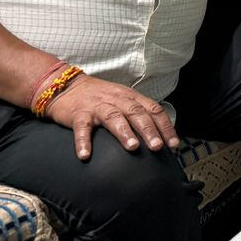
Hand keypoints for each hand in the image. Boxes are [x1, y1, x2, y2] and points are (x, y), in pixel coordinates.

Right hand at [43, 74, 179, 161]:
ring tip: (133, 147)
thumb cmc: (99, 97)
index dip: (165, 126)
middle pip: (136, 113)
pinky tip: (85, 155)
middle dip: (149, 130)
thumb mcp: (122, 100)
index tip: (173, 143)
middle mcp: (117, 100)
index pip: (153, 109)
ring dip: (124, 132)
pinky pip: (82, 128)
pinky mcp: (78, 114)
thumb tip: (159, 136)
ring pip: (113, 117)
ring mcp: (97, 106)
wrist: (66, 86)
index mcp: (130, 97)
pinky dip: (83, 141)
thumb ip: (138, 113)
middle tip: (157, 147)